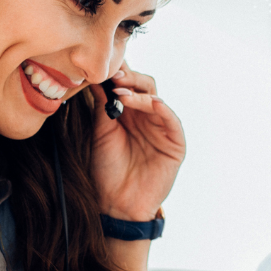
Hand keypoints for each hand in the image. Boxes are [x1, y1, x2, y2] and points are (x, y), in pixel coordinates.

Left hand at [91, 67, 184, 221]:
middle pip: (144, 85)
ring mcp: (161, 128)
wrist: (116, 203)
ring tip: (121, 92)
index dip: (118, 73)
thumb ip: (102, 105)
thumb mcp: (100, 133)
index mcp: (128, 112)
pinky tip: (148, 103)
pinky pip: (171, 120)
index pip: (127, 84)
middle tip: (113, 76)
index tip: (103, 66)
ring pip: (156, 98)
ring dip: (139, 92)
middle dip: (129, 78)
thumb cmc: (106, 170)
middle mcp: (146, 117)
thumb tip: (95, 77)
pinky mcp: (175, 143)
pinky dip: (161, 108)